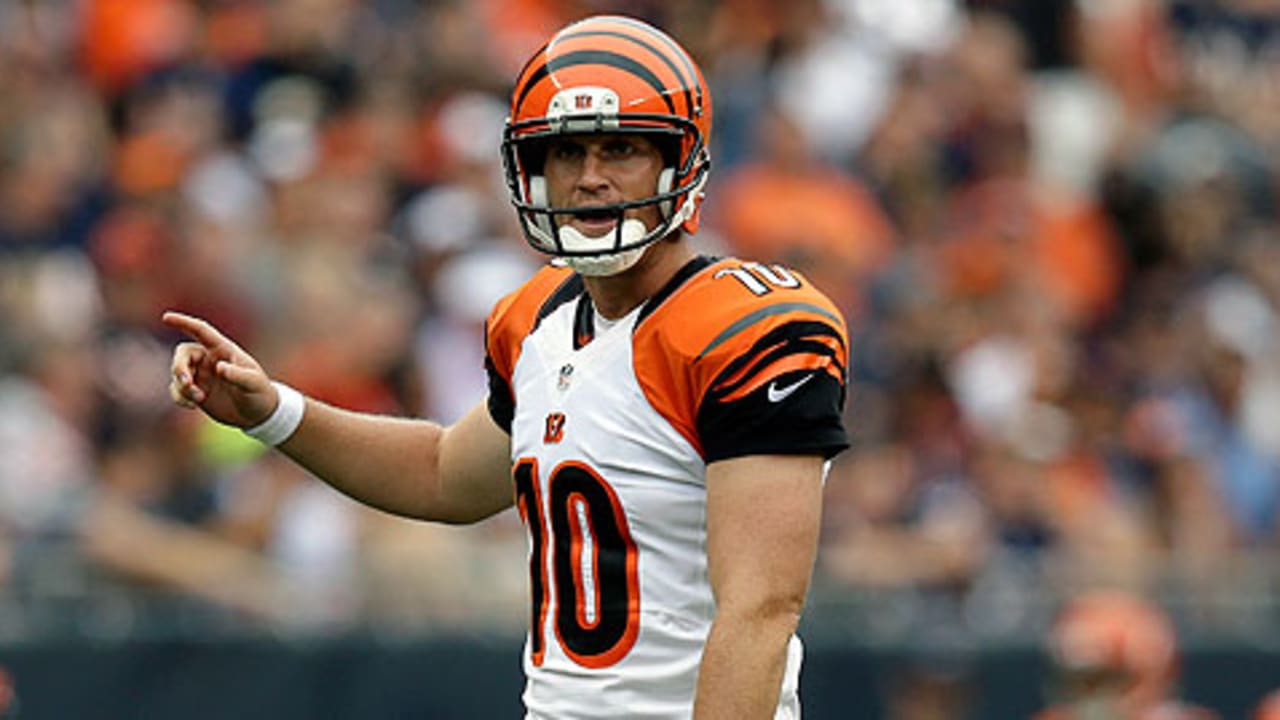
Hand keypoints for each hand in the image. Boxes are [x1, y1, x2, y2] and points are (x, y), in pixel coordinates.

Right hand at [163, 311, 276, 428]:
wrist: (257, 413)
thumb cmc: (259, 392)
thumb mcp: (254, 383)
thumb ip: (238, 375)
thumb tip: (219, 368)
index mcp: (223, 350)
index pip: (201, 331)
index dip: (184, 323)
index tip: (166, 317)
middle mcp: (209, 359)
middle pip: (183, 354)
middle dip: (179, 367)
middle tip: (187, 382)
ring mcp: (200, 375)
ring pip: (177, 373)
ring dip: (182, 386)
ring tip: (199, 399)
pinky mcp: (195, 391)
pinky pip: (177, 390)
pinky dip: (179, 397)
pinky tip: (193, 406)